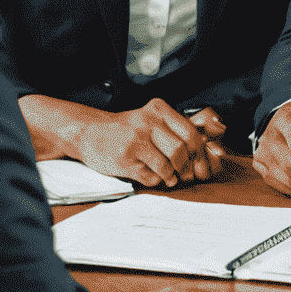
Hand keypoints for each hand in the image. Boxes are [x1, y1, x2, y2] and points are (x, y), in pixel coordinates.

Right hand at [76, 99, 223, 187]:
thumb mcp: (149, 119)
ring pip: (166, 166)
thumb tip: (201, 150)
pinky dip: (155, 181)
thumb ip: (172, 130)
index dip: (197, 150)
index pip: (190, 132)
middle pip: (180, 150)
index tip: (196, 159)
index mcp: (157, 110)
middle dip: (184, 166)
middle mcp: (147, 123)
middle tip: (184, 173)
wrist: (89, 132)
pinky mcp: (124, 160)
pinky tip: (151, 176)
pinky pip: (150, 177)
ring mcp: (134, 141)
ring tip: (168, 176)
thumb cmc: (124, 129)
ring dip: (170, 176)